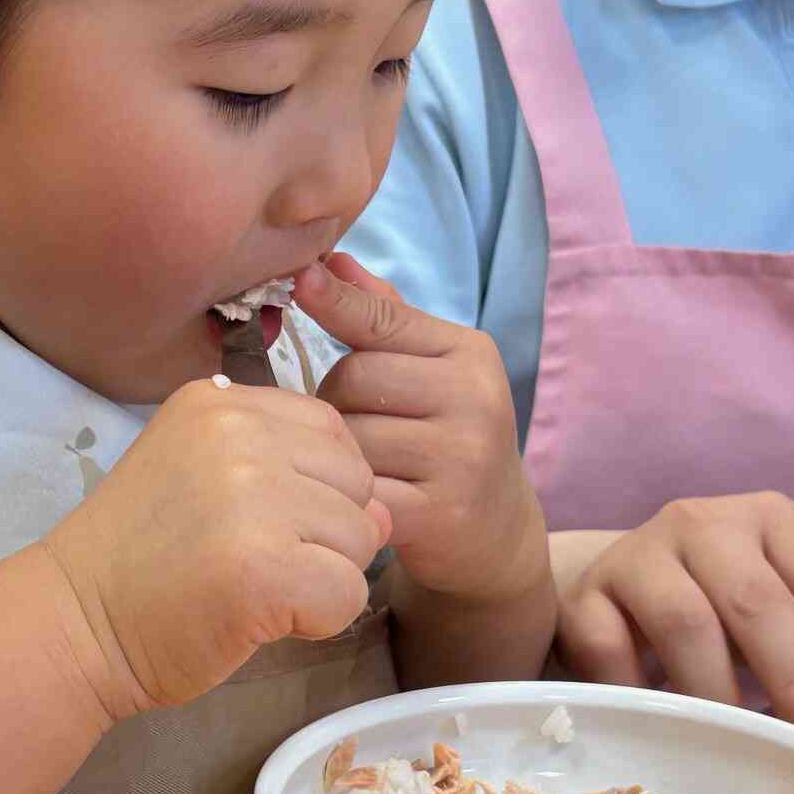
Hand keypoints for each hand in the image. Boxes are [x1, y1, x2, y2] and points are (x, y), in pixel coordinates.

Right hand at [41, 377, 390, 717]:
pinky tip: (262, 619)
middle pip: (358, 481)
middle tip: (257, 561)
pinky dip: (319, 620)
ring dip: (323, 576)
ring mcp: (253, 497)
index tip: (258, 522)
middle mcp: (239, 434)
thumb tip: (385, 511)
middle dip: (327, 532)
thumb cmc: (138, 557)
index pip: (331, 430)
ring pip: (362, 538)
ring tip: (254, 588)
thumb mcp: (203, 476)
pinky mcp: (265, 567)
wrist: (74, 622)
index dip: (317, 487)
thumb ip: (289, 472)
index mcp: (221, 401)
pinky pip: (349, 592)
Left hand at [299, 252, 540, 603]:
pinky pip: (358, 488)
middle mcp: (475, 398)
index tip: (299, 280)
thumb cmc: (447, 437)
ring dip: (337, 449)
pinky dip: (346, 492)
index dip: (335, 302)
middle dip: (335, 399)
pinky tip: (360, 496)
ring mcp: (461, 456)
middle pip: (355, 377)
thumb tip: (331, 262)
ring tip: (364, 462)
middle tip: (356, 423)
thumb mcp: (432, 370)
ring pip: (349, 434)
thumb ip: (384, 317)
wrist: (494, 531)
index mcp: (471, 354)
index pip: (384, 320)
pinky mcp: (440, 512)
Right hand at [552, 494, 793, 745]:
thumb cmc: (726, 604)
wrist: (614, 586)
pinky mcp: (584, 597)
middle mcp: (704, 524)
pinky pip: (609, 648)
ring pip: (684, 621)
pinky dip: (641, 695)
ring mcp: (637, 556)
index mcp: (773, 522)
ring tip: (748, 748)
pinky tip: (664, 731)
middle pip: (758, 600)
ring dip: (723, 693)